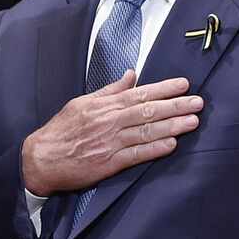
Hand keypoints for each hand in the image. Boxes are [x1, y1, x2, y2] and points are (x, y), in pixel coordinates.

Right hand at [21, 71, 200, 196]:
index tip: (183, 84)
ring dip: (171, 126)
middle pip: (147, 111)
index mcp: (102, 106)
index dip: (163, 89)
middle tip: (197, 102)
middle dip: (174, 106)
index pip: (138, 94)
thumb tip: (131, 75)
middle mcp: (108, 122)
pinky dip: (154, 149)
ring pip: (146, 131)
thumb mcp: (81, 103)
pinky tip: (171, 144)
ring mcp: (109, 143)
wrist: (41, 158)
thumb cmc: (62, 130)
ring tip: (193, 121)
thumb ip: (109, 90)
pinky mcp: (109, 163)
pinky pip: (136, 155)